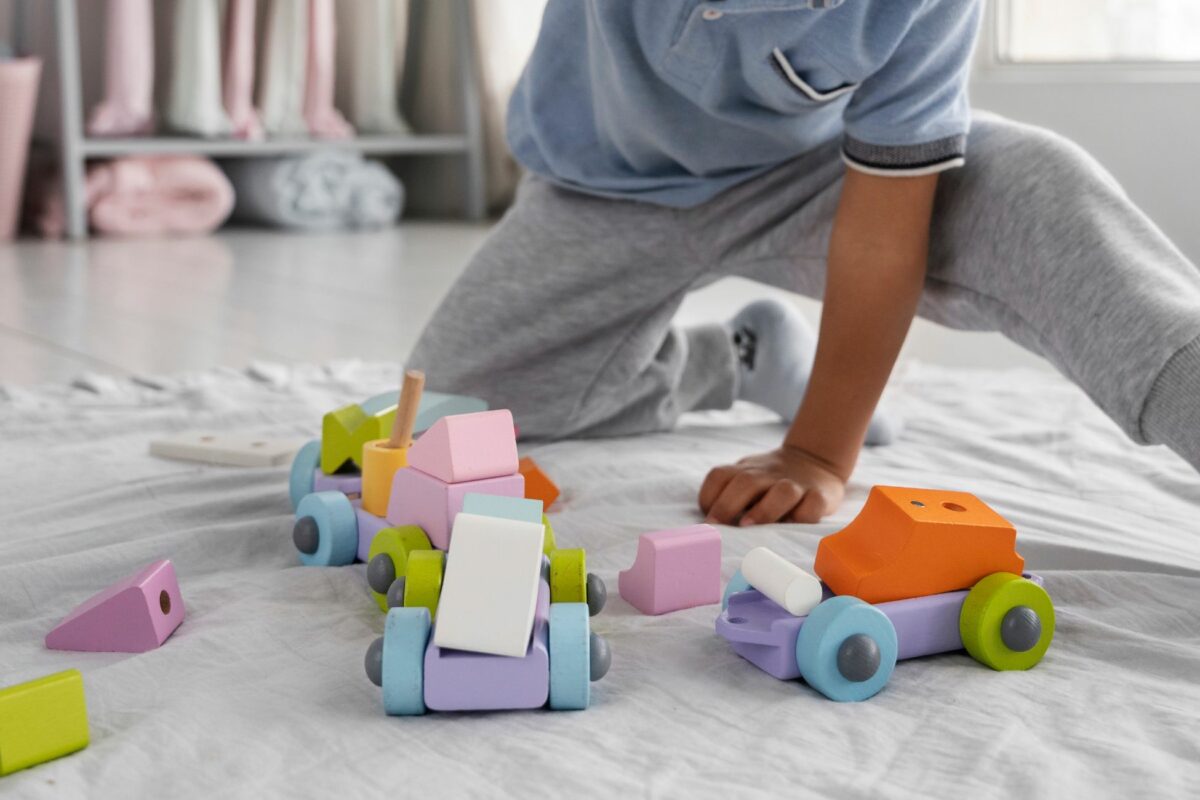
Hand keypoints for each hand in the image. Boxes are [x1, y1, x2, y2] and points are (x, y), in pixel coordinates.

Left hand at [698, 446, 845, 525]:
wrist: (814, 461)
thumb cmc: (770, 481)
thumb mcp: (747, 478)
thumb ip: (730, 494)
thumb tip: (712, 526)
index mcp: (746, 471)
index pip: (720, 476)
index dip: (708, 497)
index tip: (706, 519)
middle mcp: (769, 475)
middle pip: (746, 482)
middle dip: (727, 505)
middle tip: (718, 527)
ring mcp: (796, 484)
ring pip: (783, 492)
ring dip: (764, 511)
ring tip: (749, 526)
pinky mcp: (819, 496)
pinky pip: (813, 505)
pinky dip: (802, 517)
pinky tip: (791, 527)